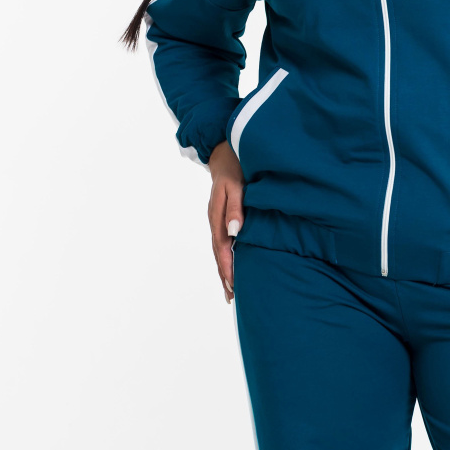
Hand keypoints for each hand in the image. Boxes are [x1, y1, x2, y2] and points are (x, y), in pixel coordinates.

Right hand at [207, 140, 244, 301]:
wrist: (224, 152)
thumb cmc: (233, 167)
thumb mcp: (235, 185)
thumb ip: (235, 208)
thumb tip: (234, 233)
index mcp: (216, 216)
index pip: (221, 247)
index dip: (227, 267)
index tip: (233, 285)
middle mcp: (214, 220)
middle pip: (217, 253)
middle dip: (224, 275)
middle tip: (232, 297)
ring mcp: (217, 220)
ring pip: (219, 250)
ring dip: (224, 269)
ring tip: (230, 289)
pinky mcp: (222, 218)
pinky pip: (223, 242)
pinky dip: (226, 257)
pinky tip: (231, 265)